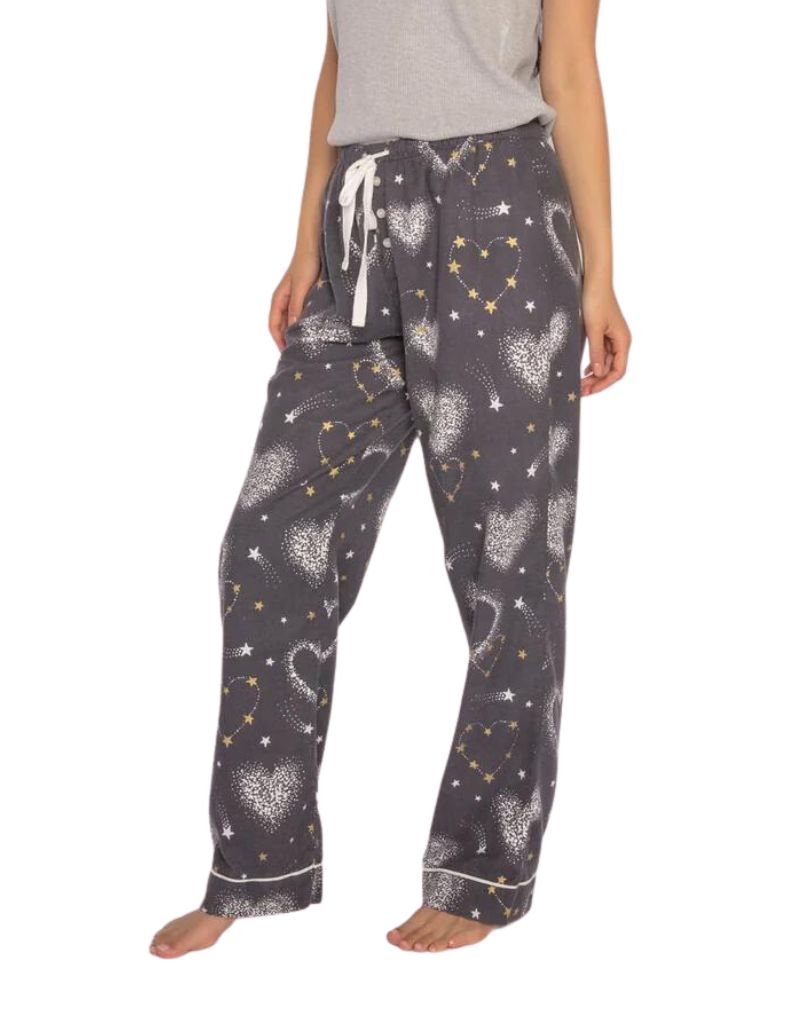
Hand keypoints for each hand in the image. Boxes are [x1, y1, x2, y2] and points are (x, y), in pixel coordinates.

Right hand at [268, 248, 320, 349]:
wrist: (315, 245)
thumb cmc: (306, 263)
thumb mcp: (301, 287)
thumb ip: (296, 307)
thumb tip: (292, 328)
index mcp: (279, 299)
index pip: (273, 326)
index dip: (278, 341)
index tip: (287, 354)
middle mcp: (285, 300)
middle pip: (282, 326)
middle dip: (287, 340)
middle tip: (298, 355)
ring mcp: (295, 298)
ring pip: (293, 321)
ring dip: (297, 332)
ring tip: (307, 345)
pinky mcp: (306, 295)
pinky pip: (303, 314)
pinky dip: (306, 323)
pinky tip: (315, 329)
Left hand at [580, 281, 631, 396]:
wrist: (594, 281)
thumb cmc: (596, 301)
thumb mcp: (594, 329)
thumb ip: (596, 352)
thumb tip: (598, 373)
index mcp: (623, 341)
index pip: (618, 371)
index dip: (604, 383)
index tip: (590, 390)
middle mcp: (620, 341)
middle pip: (611, 369)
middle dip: (597, 381)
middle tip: (580, 391)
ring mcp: (612, 338)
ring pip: (605, 363)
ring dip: (594, 375)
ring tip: (580, 384)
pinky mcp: (604, 334)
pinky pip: (601, 355)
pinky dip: (593, 364)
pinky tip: (584, 371)